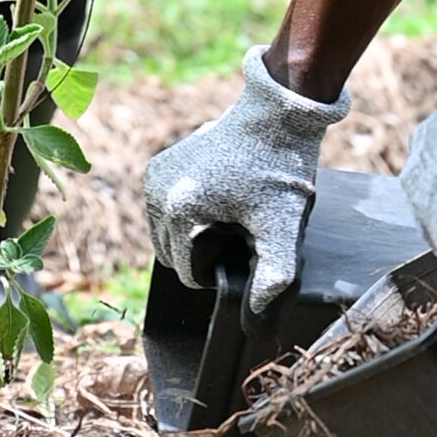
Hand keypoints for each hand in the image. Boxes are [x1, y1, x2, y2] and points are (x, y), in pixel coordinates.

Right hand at [143, 46, 350, 325]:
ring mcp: (154, 178)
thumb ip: (273, 278)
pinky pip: (162, 213)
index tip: (248, 243)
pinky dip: (184, 218)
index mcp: (179, 211)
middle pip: (172, 257)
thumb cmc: (279, 171)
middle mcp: (157, 193)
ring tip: (230, 216)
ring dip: (192, 238)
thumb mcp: (283, 228)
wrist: (274, 118)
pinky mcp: (157, 167)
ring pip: (165, 237)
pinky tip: (217, 202)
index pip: (188, 273)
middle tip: (241, 230)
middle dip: (204, 254)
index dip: (221, 271)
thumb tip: (255, 318)